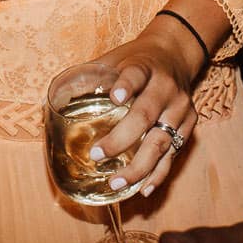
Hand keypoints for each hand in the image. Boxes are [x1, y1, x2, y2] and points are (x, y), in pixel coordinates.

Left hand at [87, 25, 202, 199]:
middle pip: (146, 114)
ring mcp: (180, 107)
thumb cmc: (136, 61)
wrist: (175, 54)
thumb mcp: (115, 58)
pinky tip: (143, 189)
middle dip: (122, 138)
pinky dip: (158, 174)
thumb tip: (53, 102)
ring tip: (117, 182)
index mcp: (145, 67)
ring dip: (139, 166)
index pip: (136, 74)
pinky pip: (174, 154)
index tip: (114, 98)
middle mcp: (166, 87)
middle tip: (97, 155)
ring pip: (162, 141)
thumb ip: (91, 77)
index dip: (127, 86)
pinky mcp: (189, 124)